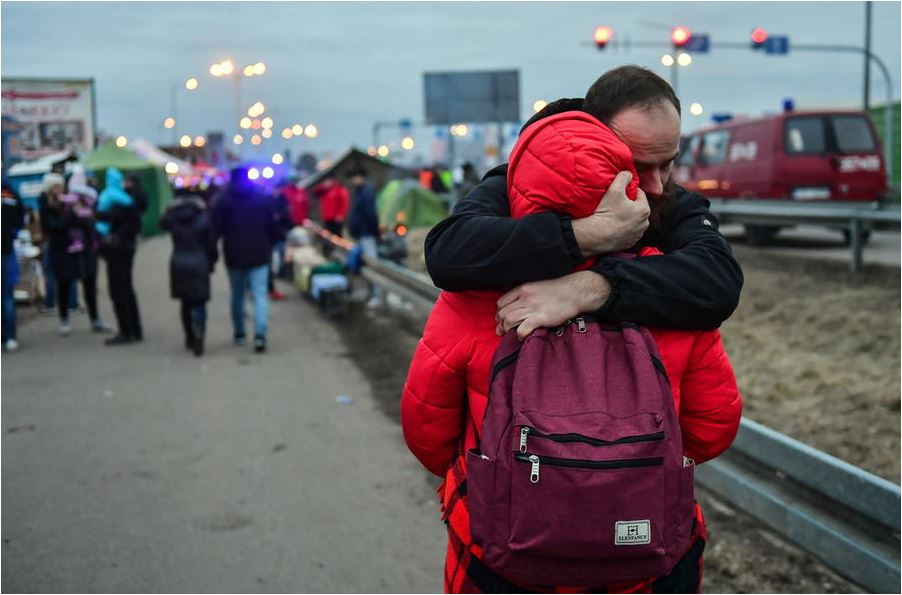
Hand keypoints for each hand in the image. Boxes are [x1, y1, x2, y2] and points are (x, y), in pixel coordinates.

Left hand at [495, 271, 610, 340]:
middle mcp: (525, 298)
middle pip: (503, 313)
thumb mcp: (536, 287)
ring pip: (509, 320)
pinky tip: (521, 337)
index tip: (501, 320)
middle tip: (502, 331)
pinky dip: (519, 335)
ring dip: (506, 329)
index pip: (501, 302)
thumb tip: (515, 306)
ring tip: (509, 334)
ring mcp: (533, 308)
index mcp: (523, 289)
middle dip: (500, 324)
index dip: (499, 313)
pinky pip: (522, 328)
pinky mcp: (541, 317)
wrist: (575, 292)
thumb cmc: (558, 291)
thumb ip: (525, 295)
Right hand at [571, 171, 649, 256]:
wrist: (596, 236)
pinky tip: (613, 226)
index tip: (618, 192)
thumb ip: (623, 177)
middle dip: (628, 204)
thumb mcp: (614, 189)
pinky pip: (628, 232)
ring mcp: (637, 235)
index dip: (628, 191)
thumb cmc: (606, 212)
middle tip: (614, 203)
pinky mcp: (630, 243)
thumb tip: (628, 173)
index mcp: (644, 209)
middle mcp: (644, 223)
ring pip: (633, 220)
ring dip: (626, 217)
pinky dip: (623, 228)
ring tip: (613, 215)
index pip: (639, 194)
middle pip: (637, 208)